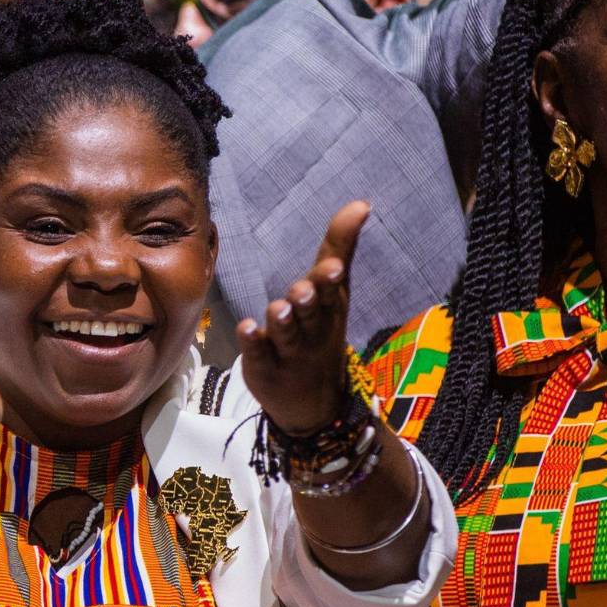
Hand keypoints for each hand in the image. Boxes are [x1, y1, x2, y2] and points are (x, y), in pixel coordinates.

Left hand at [238, 202, 368, 433]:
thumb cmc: (321, 332)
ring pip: (285, 334)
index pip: (332, 290)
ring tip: (277, 309)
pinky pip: (258, 354)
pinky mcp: (265, 368)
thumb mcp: (335, 292)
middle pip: (310, 313)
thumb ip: (340, 247)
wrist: (314, 403)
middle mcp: (312, 330)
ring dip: (282, 321)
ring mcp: (289, 352)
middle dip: (308, 300)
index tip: (331, 267)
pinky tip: (246, 329)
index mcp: (330, 309)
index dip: (330, 279)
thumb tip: (360, 203)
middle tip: (303, 290)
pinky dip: (253, 343)